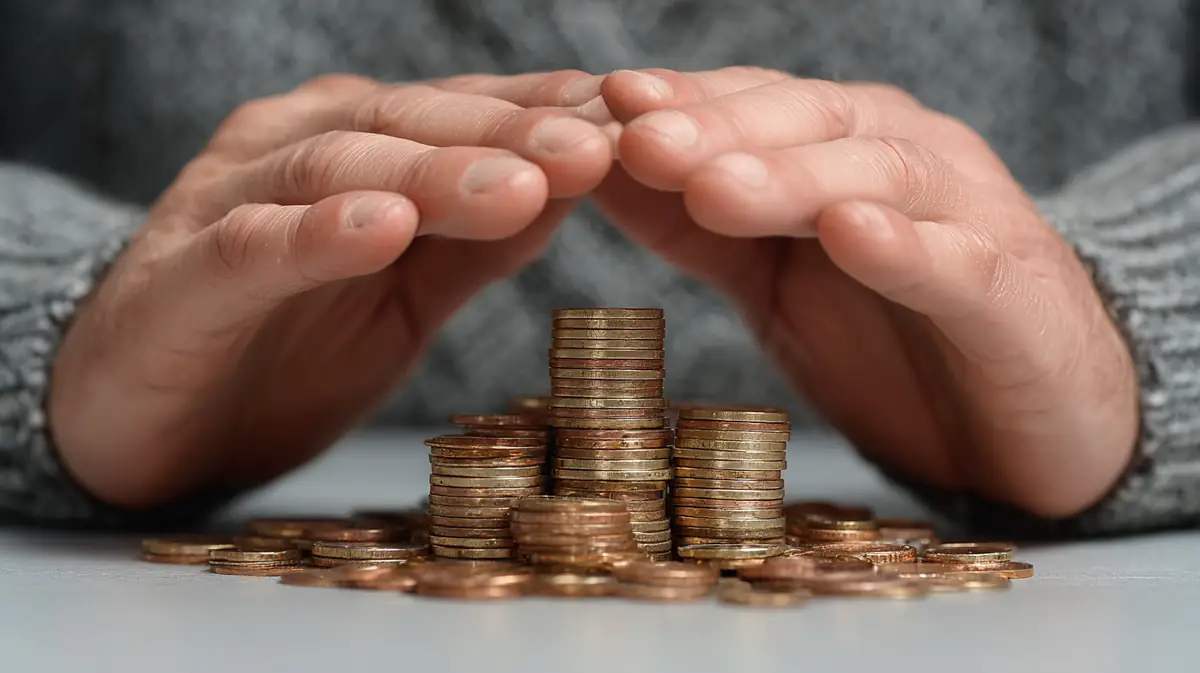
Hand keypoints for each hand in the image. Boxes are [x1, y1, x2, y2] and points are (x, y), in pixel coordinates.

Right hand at [50, 71, 611, 507]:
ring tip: (514, 187)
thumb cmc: (283, 345)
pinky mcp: (178, 277)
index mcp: (356, 151)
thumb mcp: (406, 292)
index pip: (461, 116)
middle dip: (507, 135)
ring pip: (338, 169)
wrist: (144, 420)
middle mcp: (292, 153)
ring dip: (431, 173)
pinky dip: (316, 234)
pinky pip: (250, 246)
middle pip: (409, 126)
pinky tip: (381, 230)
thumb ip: (476, 238)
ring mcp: (227, 205)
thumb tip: (574, 184)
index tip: (636, 126)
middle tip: (594, 150)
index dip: (547, 116)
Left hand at [596, 68, 1137, 517]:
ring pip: (879, 176)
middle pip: (810, 124)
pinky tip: (851, 233)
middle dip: (719, 131)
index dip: (684, 102)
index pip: (756, 106)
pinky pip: (958, 263)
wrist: (1033, 414)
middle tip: (640, 141)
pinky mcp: (1015, 291)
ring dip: (793, 179)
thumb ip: (696, 225)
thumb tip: (602, 169)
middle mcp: (906, 158)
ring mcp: (969, 216)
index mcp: (841, 148)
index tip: (606, 102)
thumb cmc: (891, 335)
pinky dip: (905, 247)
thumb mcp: (770, 278)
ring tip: (715, 190)